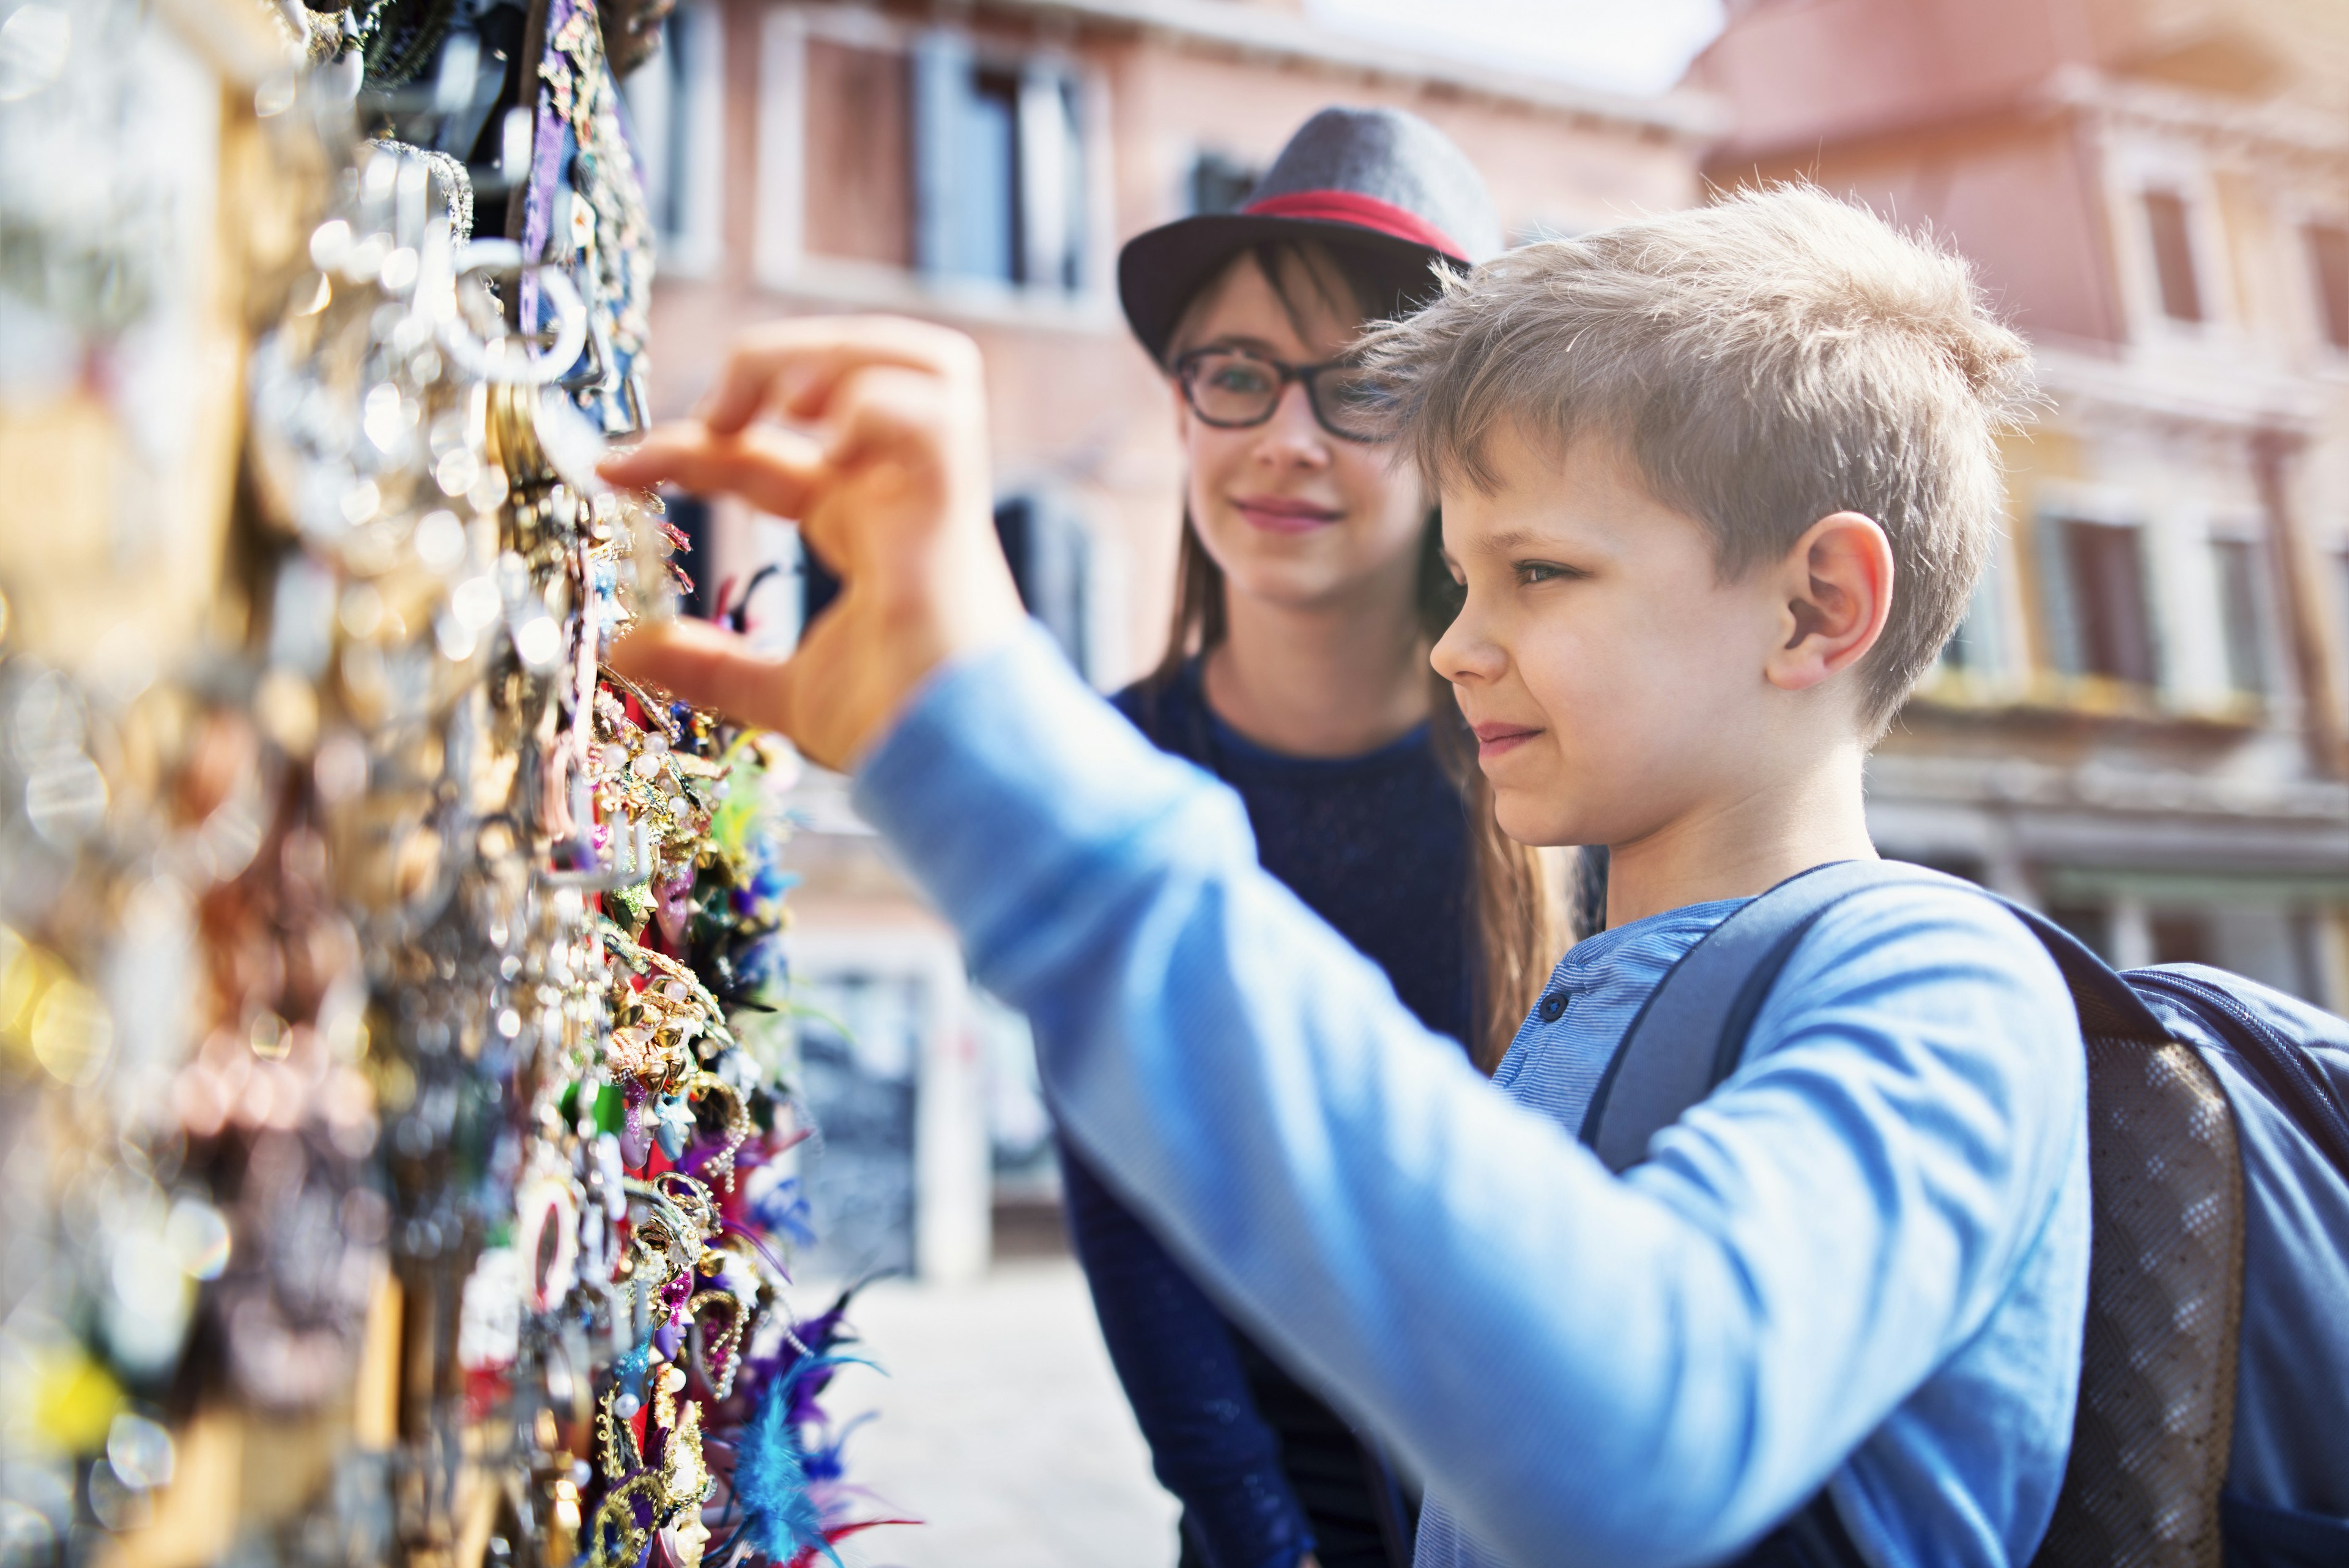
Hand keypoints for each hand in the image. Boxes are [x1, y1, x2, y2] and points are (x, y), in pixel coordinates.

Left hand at [597, 317, 1025, 770]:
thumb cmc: (890, 728)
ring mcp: (932, 490)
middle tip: (715, 413)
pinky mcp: (953, 503)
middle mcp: (899, 492)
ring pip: (919, 360)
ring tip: (777, 401)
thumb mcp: (778, 691)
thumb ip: (709, 663)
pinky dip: (876, 400)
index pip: (766, 452)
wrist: (947, 761)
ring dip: (837, 354)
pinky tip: (825, 438)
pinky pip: (935, 406)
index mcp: (862, 524)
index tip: (611, 469)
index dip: (685, 447)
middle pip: (860, 366)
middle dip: (780, 358)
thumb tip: (626, 649)